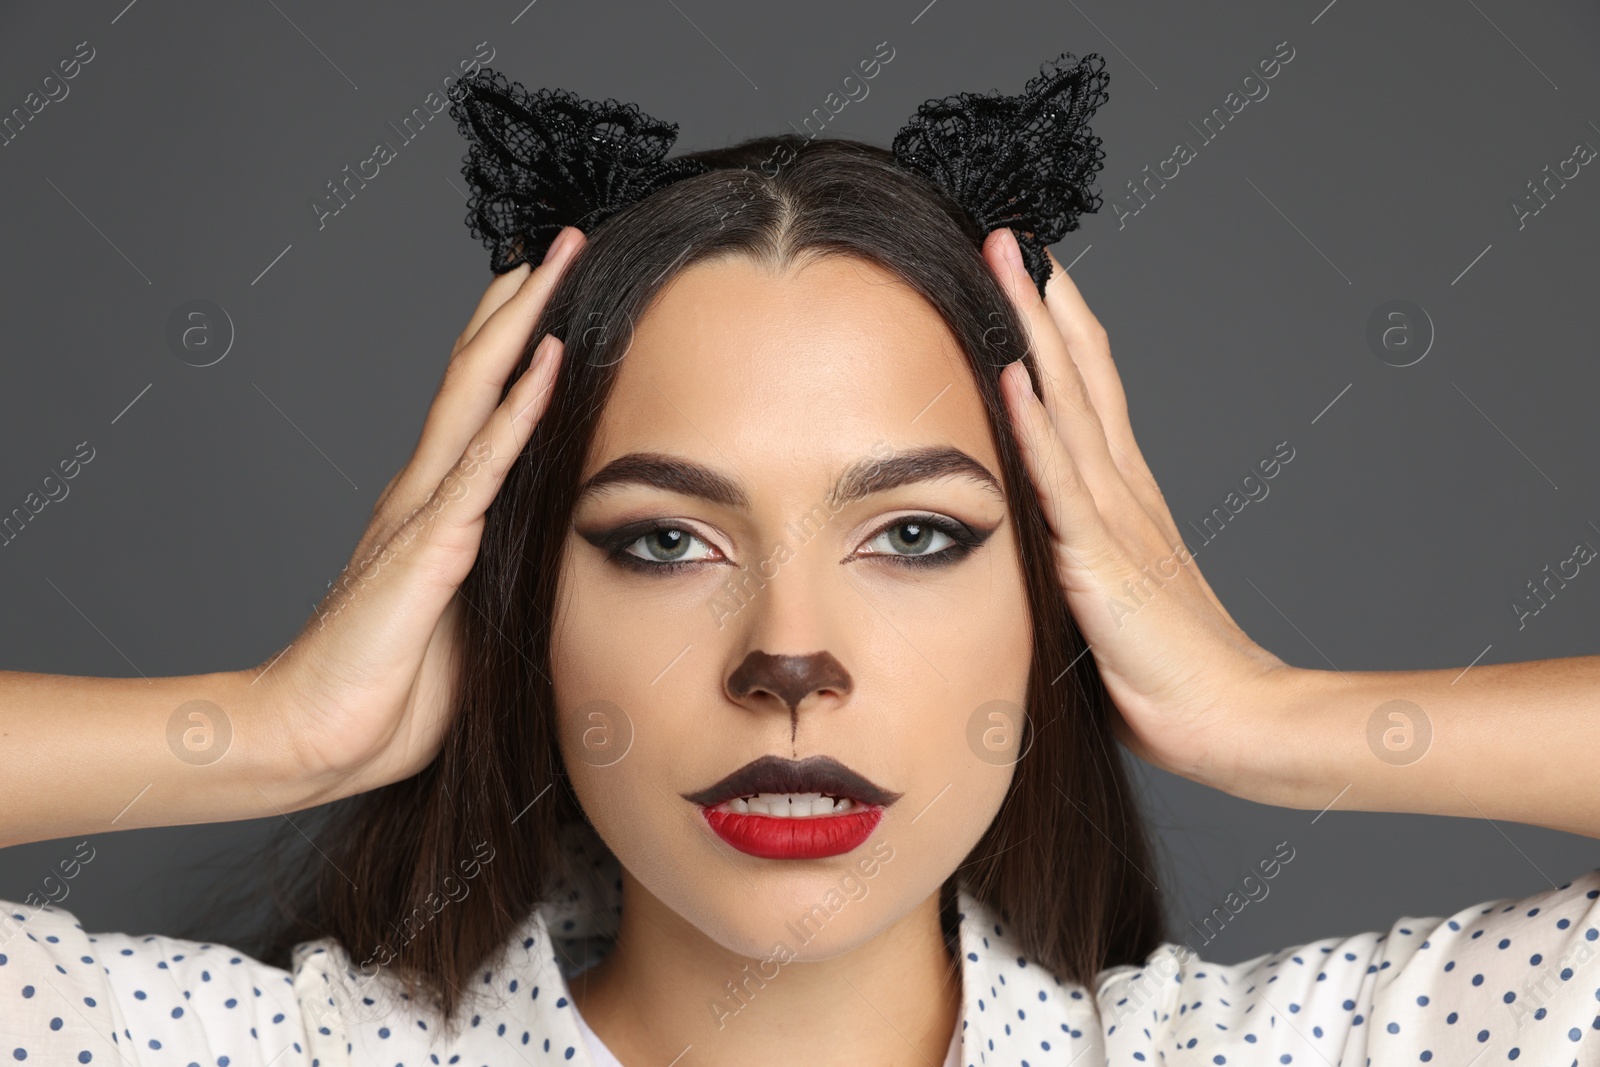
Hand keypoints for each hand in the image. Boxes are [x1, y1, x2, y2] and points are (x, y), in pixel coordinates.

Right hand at [249, 227, 585, 801]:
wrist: (318, 737)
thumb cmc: (392, 691)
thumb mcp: (471, 622)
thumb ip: (502, 579)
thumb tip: (554, 563)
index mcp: (436, 509)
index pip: (480, 403)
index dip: (513, 342)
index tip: (554, 291)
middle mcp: (425, 491)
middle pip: (476, 371)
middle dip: (520, 302)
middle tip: (562, 240)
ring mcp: (423, 510)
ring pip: (477, 391)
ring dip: (521, 323)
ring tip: (555, 260)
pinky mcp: (428, 546)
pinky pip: (484, 464)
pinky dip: (520, 407)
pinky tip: (548, 358)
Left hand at [984, 227, 1294, 794]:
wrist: (1225, 718)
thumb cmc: (1167, 672)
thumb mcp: (1109, 597)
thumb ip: (1077, 557)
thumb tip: (1034, 544)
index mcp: (1123, 498)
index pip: (1089, 394)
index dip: (1061, 332)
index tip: (1032, 276)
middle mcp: (1122, 490)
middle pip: (1080, 375)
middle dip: (1043, 303)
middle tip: (1012, 236)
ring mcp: (1114, 517)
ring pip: (1069, 405)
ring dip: (1035, 333)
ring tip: (1010, 265)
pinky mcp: (1101, 558)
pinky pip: (1061, 482)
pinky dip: (1037, 426)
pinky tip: (1014, 374)